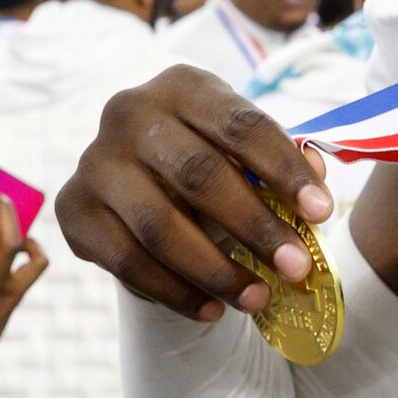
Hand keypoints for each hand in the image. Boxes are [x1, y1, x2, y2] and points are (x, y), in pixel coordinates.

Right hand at [57, 65, 332, 319]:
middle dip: (255, 227)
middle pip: (199, 175)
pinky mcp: (75, 210)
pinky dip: (175, 291)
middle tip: (297, 268)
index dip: (284, 170)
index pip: (241, 125)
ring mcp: (95, 161)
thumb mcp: (246, 151)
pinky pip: (129, 261)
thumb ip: (279, 164)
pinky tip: (213, 310)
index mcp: (183, 86)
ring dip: (216, 270)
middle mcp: (129, 112)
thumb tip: (317, 181)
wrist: (140, 181)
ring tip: (259, 299)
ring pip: (160, 225)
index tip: (323, 213)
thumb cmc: (211, 159)